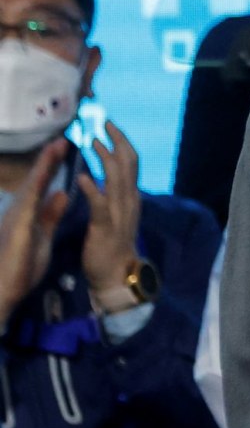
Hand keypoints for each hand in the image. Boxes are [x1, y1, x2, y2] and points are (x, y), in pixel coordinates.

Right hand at [0, 142, 69, 322]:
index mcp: (29, 212)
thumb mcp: (42, 233)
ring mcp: (16, 218)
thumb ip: (50, 213)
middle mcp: (20, 211)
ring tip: (55, 148)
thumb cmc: (21, 263)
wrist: (4, 288)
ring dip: (43, 168)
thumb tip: (61, 193)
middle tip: (62, 138)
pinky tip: (43, 179)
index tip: (64, 147)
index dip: (52, 166)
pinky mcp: (18, 230)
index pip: (43, 185)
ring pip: (31, 188)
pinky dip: (36, 192)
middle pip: (36, 181)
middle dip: (48, 160)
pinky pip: (28, 207)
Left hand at [77, 121, 143, 310]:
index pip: (131, 161)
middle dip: (116, 141)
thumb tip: (105, 171)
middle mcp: (129, 200)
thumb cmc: (111, 243)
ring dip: (105, 158)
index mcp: (130, 196)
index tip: (109, 124)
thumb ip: (112, 192)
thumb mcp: (115, 213)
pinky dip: (92, 188)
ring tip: (92, 142)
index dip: (121, 141)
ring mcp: (120, 213)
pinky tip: (81, 176)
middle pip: (129, 163)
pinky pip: (100, 204)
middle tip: (103, 123)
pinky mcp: (105, 227)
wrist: (116, 274)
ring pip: (118, 178)